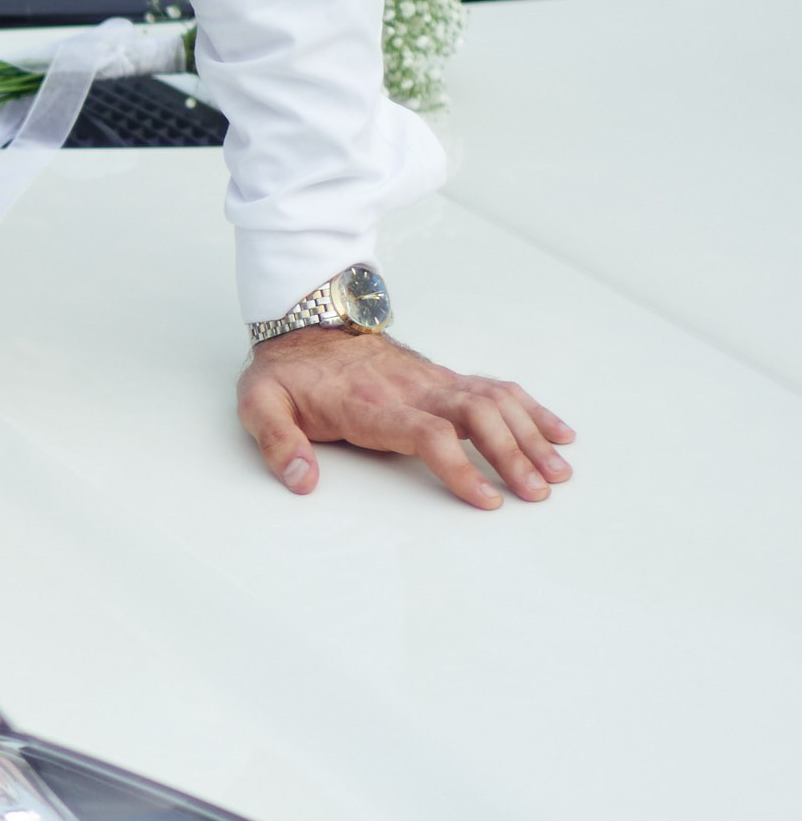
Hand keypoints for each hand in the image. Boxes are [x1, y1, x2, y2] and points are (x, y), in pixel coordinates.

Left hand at [237, 329, 575, 510]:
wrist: (305, 320)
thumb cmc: (288, 372)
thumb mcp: (260, 403)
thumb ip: (278, 443)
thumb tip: (303, 482)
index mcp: (370, 403)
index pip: (425, 432)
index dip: (458, 466)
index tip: (487, 500)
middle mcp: (411, 389)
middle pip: (475, 414)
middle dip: (511, 453)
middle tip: (537, 494)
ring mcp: (432, 381)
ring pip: (493, 400)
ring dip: (530, 435)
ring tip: (560, 473)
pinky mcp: (444, 378)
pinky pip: (496, 388)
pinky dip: (531, 408)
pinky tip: (559, 432)